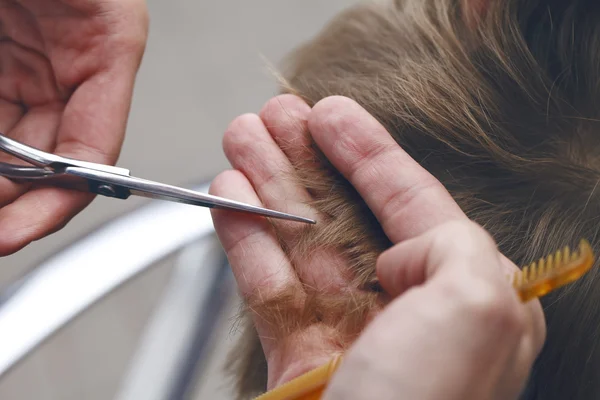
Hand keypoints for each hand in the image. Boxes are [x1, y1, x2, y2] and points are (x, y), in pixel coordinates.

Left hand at [0, 0, 147, 255]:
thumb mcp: (76, 8)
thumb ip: (56, 73)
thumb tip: (21, 157)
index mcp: (106, 43)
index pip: (94, 148)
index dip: (56, 200)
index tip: (11, 233)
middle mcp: (70, 58)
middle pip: (49, 153)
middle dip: (12, 197)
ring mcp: (28, 55)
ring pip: (12, 140)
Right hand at [209, 95, 544, 392]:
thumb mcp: (479, 310)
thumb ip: (456, 247)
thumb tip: (405, 239)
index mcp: (467, 301)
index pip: (415, 203)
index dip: (370, 152)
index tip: (331, 113)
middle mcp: (409, 315)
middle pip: (347, 214)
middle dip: (307, 160)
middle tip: (273, 116)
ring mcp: (350, 336)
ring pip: (300, 241)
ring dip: (268, 188)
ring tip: (240, 142)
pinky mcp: (300, 359)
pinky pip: (269, 284)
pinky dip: (247, 239)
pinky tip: (229, 201)